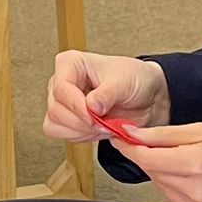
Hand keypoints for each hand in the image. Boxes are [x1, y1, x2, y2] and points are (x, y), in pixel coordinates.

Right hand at [44, 50, 168, 143]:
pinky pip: (62, 135)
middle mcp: (61, 82)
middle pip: (55, 110)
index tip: (94, 115)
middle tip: (104, 123)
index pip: (60, 88)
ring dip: (81, 131)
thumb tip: (91, 105)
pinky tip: (97, 129)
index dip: (76, 106)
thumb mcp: (125, 81)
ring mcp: (62, 102)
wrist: (146, 97)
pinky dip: (81, 137)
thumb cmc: (134, 79)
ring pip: (55, 125)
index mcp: (70, 64)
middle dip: (81, 122)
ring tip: (103, 124)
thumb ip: (107, 93)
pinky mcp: (66, 120)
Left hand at [116, 121, 201, 201]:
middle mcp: (196, 191)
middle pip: (153, 173)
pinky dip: (176, 189)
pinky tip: (194, 180)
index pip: (147, 158)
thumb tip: (132, 135)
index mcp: (196, 164)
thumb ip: (163, 135)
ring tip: (188, 162)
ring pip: (161, 188)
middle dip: (151, 157)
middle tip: (162, 144)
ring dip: (165, 174)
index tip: (120, 137)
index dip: (131, 146)